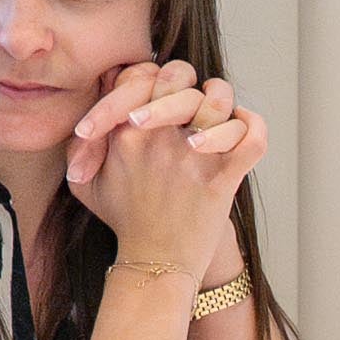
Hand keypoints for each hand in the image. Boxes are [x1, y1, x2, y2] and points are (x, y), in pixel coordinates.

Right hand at [63, 59, 253, 283]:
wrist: (154, 263)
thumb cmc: (125, 220)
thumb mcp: (88, 185)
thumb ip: (85, 148)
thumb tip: (96, 112)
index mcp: (126, 134)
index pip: (141, 75)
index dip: (149, 76)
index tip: (153, 93)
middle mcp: (159, 139)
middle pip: (179, 76)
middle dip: (184, 80)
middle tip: (184, 99)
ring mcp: (194, 157)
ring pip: (218, 100)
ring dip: (221, 102)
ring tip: (213, 115)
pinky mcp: (223, 177)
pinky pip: (252, 139)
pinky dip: (255, 129)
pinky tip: (244, 130)